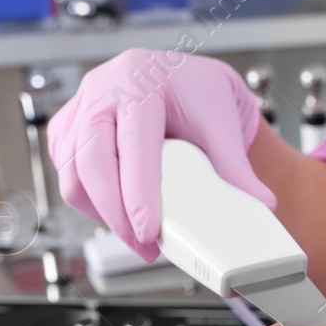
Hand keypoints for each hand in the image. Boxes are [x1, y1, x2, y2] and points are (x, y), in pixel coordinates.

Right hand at [47, 50, 276, 260]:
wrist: (184, 80)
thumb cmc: (199, 94)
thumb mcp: (223, 124)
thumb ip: (237, 167)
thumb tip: (261, 203)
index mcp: (141, 81)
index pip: (132, 144)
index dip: (136, 194)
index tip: (147, 231)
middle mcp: (103, 88)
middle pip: (90, 162)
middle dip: (114, 214)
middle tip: (144, 245)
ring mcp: (81, 105)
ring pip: (71, 172)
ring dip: (99, 212)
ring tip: (134, 234)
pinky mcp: (69, 125)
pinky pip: (65, 170)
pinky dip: (87, 199)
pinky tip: (114, 210)